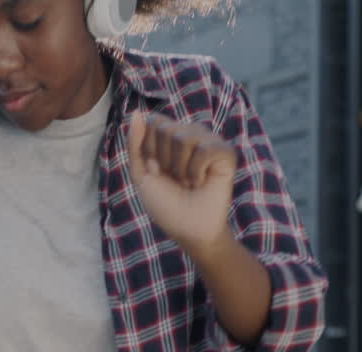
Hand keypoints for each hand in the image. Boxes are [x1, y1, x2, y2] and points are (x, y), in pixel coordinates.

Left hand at [128, 113, 237, 258]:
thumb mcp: (141, 174)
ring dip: (180, 169)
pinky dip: (196, 171)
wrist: (188, 229)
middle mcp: (191, 134)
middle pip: (166, 129)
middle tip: (175, 179)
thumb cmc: (165, 204)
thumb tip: (137, 112)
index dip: (149, 148)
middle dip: (163, 161)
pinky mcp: (226, 152)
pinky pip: (205, 149)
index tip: (156, 171)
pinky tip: (201, 182)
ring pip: (184, 138)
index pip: (154, 121)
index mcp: (170, 137)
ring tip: (188, 182)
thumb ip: (135, 144)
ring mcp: (209, 141)